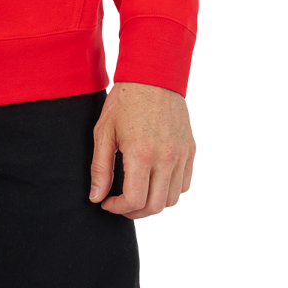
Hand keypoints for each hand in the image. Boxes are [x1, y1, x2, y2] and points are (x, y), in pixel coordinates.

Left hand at [89, 81, 195, 219]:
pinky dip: (171, 191)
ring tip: (137, 194)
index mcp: (141, 153)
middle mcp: (166, 158)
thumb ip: (100, 167)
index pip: (134, 200)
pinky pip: (185, 184)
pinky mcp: (191, 150)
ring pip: (173, 199)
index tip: (107, 202)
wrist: (153, 75)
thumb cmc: (125, 100)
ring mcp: (181, 155)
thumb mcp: (104, 131)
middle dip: (134, 212)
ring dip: (153, 204)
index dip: (118, 209)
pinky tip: (155, 181)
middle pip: (155, 206)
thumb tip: (96, 197)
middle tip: (120, 204)